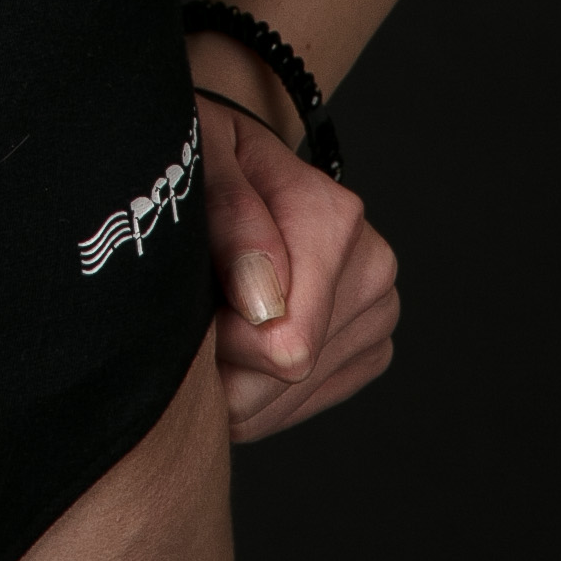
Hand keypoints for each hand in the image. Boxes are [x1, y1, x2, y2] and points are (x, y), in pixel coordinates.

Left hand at [194, 86, 399, 440]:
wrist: (228, 163)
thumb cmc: (201, 156)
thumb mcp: (196, 155)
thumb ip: (229, 214)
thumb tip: (264, 305)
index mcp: (333, 219)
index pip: (281, 341)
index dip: (216, 338)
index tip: (183, 305)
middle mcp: (372, 267)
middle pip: (285, 376)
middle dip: (223, 361)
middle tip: (187, 313)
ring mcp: (377, 312)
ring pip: (289, 398)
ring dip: (234, 377)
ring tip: (210, 319)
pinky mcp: (368, 347)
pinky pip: (301, 404)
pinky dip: (256, 390)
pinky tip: (235, 346)